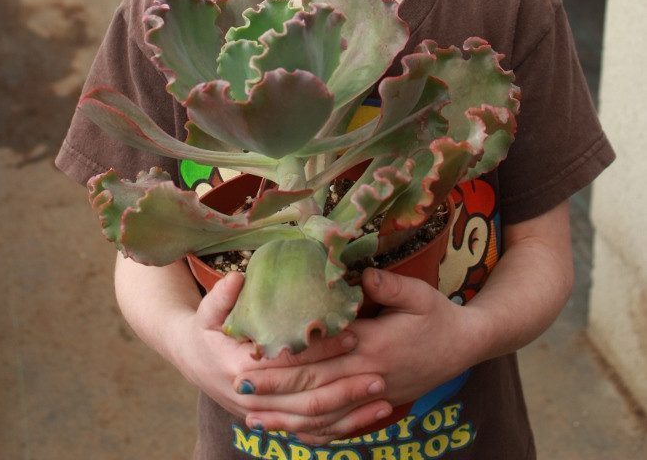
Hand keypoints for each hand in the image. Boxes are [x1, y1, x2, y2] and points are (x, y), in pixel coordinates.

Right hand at [181, 273, 389, 436]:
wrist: (193, 360)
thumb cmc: (205, 330)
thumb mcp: (208, 310)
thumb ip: (223, 296)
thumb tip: (238, 278)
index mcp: (241, 369)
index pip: (290, 362)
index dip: (322, 350)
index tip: (353, 335)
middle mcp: (256, 400)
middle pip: (306, 397)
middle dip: (345, 385)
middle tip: (379, 371)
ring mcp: (266, 415)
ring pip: (313, 421)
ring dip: (349, 411)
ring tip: (383, 396)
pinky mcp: (275, 422)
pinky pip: (312, 432)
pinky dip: (341, 428)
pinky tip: (368, 419)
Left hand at [240, 268, 475, 444]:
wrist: (465, 347)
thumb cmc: (438, 315)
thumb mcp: (418, 294)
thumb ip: (388, 285)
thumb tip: (361, 274)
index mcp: (373, 344)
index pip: (323, 352)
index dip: (290, 353)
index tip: (257, 350)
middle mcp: (368, 374)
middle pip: (314, 385)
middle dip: (276, 386)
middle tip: (240, 382)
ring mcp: (372, 395)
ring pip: (323, 411)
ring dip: (287, 414)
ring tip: (253, 414)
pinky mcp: (376, 405)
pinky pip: (340, 424)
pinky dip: (313, 430)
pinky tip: (290, 430)